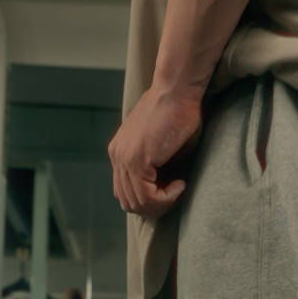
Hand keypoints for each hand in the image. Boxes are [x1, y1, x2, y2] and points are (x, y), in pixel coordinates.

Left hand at [108, 84, 201, 218]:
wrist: (177, 90)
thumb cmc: (178, 112)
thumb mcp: (161, 145)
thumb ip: (156, 166)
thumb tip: (163, 189)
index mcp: (119, 151)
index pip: (125, 191)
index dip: (148, 200)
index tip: (171, 189)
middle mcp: (117, 156)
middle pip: (128, 202)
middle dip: (154, 207)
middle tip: (175, 196)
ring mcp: (124, 158)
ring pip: (137, 203)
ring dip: (162, 203)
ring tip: (179, 189)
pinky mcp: (136, 161)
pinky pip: (147, 197)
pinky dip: (166, 198)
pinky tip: (180, 185)